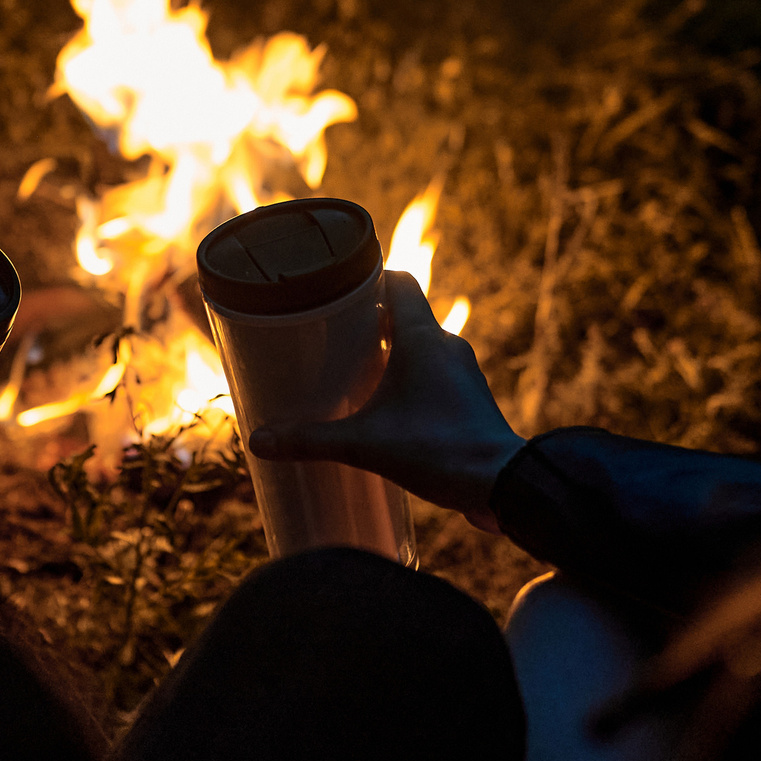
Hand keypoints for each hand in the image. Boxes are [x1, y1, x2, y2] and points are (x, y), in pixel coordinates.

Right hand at [246, 271, 524, 529]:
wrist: (502, 484)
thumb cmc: (439, 450)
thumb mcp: (365, 445)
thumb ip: (311, 441)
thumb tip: (258, 441)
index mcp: (423, 337)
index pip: (399, 281)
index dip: (369, 275)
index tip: (338, 285)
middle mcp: (447, 346)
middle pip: (405, 314)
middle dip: (368, 322)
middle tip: (332, 335)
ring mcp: (463, 372)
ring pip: (422, 346)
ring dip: (391, 352)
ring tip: (355, 372)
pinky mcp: (470, 399)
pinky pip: (436, 373)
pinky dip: (411, 378)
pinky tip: (389, 406)